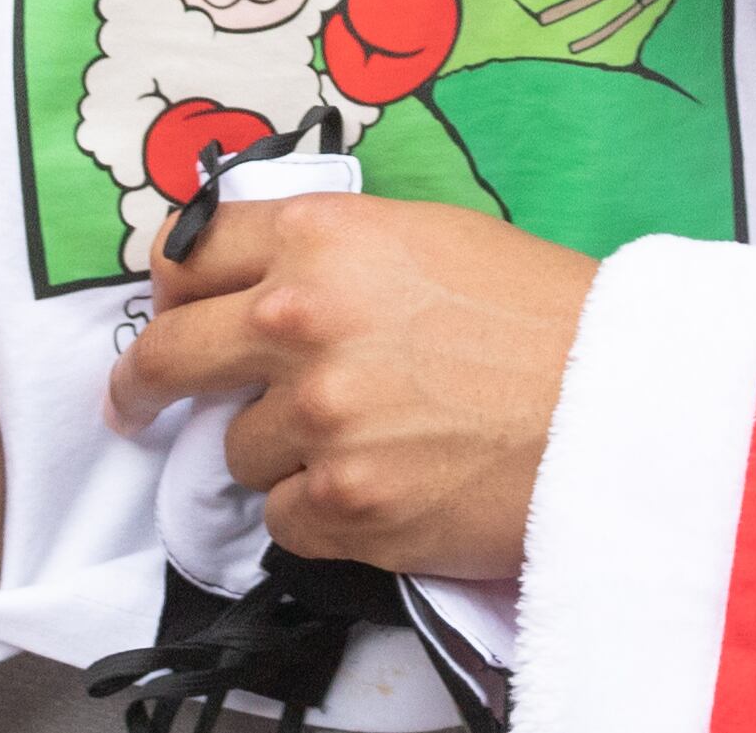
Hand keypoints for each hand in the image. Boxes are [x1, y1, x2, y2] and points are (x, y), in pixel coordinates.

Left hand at [110, 195, 589, 579]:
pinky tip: (384, 487)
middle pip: (171, 355)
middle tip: (137, 403)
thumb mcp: (428, 236)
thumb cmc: (542, 314)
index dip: (173, 287)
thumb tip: (258, 291)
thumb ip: (331, 254)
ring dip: (283, 451)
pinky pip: (283, 519)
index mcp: (322, 236)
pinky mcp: (343, 503)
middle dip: (144, 384)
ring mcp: (318, 417)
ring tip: (368, 439)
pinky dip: (321, 512)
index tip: (169, 312)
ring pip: (238, 450)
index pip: (190, 253)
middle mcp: (301, 318)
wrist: (618, 402)